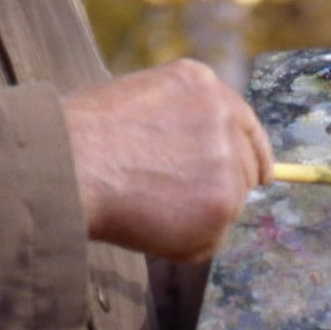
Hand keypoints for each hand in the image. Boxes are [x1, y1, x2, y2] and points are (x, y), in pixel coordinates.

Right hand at [61, 60, 272, 259]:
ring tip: (143, 207)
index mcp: (202, 85)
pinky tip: (146, 224)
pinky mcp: (223, 202)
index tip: (263, 176)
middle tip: (175, 205)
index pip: (245, 123)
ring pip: (227, 205)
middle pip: (245, 167)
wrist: (67, 164)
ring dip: (194, 217)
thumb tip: (197, 164)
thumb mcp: (136, 103)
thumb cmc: (79, 139)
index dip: (253, 153)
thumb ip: (177, 123)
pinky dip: (181, 244)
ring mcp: (228, 160)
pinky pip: (210, 239)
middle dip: (220, 189)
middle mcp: (224, 117)